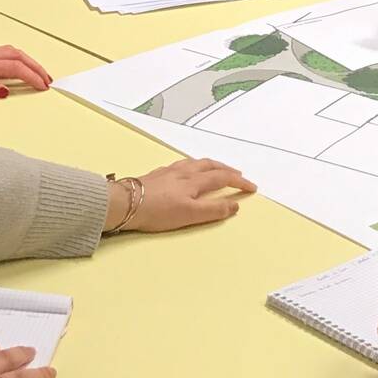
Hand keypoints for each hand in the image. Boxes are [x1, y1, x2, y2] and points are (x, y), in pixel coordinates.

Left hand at [117, 158, 256, 232]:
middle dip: (226, 169)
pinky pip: (181, 165)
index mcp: (194, 182)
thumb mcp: (189, 215)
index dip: (239, 182)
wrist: (125, 203)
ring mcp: (169, 172)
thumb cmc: (158, 211)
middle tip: (238, 174)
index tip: (252, 187)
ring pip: (195, 163)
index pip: (222, 178)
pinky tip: (185, 170)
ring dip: (210, 165)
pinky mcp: (157, 174)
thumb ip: (213, 210)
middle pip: (210, 166)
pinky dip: (192, 166)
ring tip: (216, 168)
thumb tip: (235, 204)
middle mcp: (184, 172)